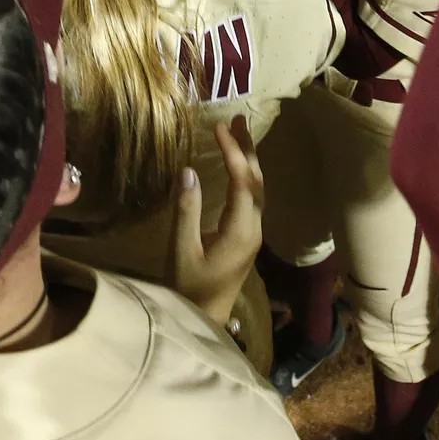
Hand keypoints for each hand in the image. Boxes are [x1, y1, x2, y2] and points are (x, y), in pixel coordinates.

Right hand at [167, 118, 264, 329]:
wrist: (205, 320)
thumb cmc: (188, 288)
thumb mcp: (181, 250)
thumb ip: (185, 210)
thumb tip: (188, 169)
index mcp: (240, 230)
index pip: (242, 182)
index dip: (232, 152)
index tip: (218, 127)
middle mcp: (254, 229)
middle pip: (257, 182)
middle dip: (248, 149)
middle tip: (236, 119)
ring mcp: (253, 234)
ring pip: (257, 190)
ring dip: (248, 160)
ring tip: (237, 134)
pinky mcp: (246, 238)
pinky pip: (252, 198)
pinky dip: (245, 176)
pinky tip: (235, 167)